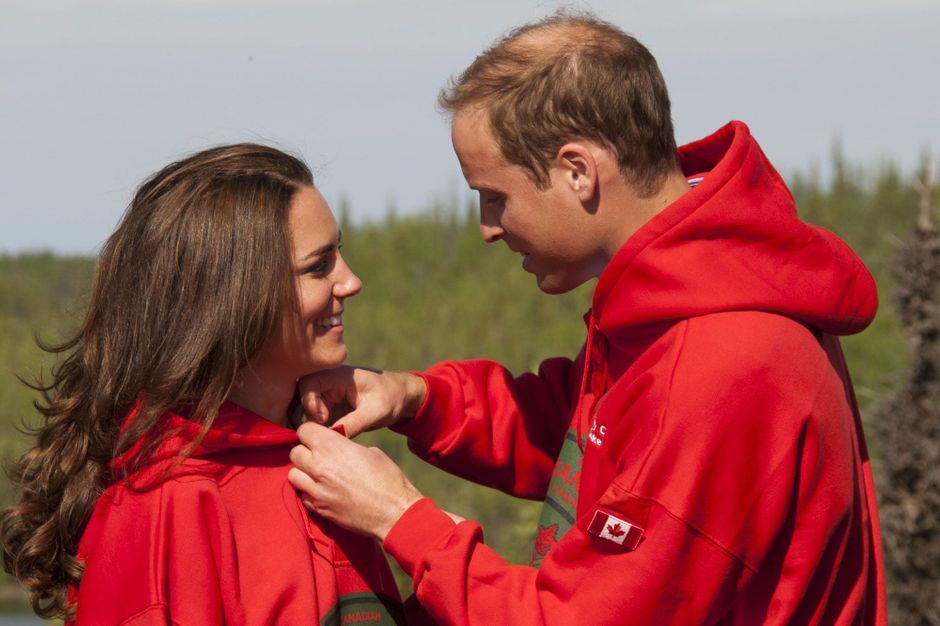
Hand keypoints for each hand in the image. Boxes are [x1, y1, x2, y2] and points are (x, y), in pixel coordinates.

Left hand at [288, 422, 423, 540]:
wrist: (394, 512)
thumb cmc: (388, 478)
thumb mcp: (369, 451)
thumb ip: (346, 447)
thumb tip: (337, 448)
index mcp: (333, 447)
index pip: (304, 431)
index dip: (311, 432)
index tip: (318, 437)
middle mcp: (319, 466)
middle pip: (294, 452)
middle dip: (305, 451)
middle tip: (317, 455)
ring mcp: (316, 490)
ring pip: (293, 474)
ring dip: (302, 472)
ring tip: (317, 474)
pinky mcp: (318, 508)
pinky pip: (302, 495)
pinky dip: (308, 491)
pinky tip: (322, 490)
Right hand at [297, 366, 426, 438]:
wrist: (402, 398)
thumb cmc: (390, 397)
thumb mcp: (375, 412)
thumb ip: (354, 423)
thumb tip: (332, 438)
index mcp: (337, 375)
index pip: (308, 384)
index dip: (310, 402)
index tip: (324, 419)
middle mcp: (327, 383)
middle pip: (300, 398)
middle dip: (307, 417)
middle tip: (323, 432)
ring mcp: (327, 396)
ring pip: (305, 411)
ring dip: (312, 426)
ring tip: (327, 436)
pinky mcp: (329, 409)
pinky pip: (314, 420)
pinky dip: (318, 430)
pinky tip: (328, 439)